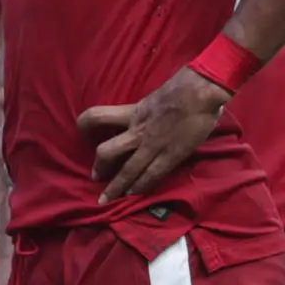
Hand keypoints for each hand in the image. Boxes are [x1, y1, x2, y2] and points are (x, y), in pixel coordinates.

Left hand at [79, 67, 229, 202]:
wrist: (202, 91)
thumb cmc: (183, 85)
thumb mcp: (155, 96)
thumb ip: (147, 109)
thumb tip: (148, 115)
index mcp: (133, 112)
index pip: (97, 116)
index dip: (85, 123)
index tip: (82, 131)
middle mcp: (137, 130)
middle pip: (107, 151)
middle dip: (99, 166)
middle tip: (95, 176)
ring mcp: (153, 146)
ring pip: (127, 170)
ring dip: (115, 187)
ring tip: (107, 199)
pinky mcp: (170, 156)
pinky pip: (151, 176)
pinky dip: (140, 188)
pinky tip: (133, 196)